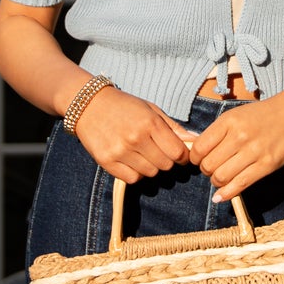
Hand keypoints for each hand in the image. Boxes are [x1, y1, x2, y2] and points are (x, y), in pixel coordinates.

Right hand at [75, 86, 194, 182]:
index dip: (183, 156)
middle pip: (165, 166)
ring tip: (142, 153)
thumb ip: (173, 127)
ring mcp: (120, 151)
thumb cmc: (124, 106)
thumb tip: (195, 140)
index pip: (177, 152)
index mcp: (149, 123)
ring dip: (151, 167)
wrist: (88, 105)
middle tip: (158, 151)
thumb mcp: (151, 110)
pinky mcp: (107, 161)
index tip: (179, 154)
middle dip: (166, 161)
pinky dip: (135, 173)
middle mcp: (135, 138)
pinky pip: (132, 178)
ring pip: (150, 173)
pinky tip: (131, 160)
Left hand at [191, 88, 283, 201]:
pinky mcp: (267, 165)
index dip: (195, 158)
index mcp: (228, 121)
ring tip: (221, 178)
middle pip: (208, 165)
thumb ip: (218, 132)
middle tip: (212, 169)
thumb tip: (197, 151)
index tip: (200, 160)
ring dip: (216, 182)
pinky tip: (220, 197)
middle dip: (206, 171)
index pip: (199, 148)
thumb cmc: (265, 114)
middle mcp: (239, 136)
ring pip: (221, 177)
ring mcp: (254, 151)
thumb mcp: (237, 115)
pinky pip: (240, 184)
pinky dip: (226, 194)